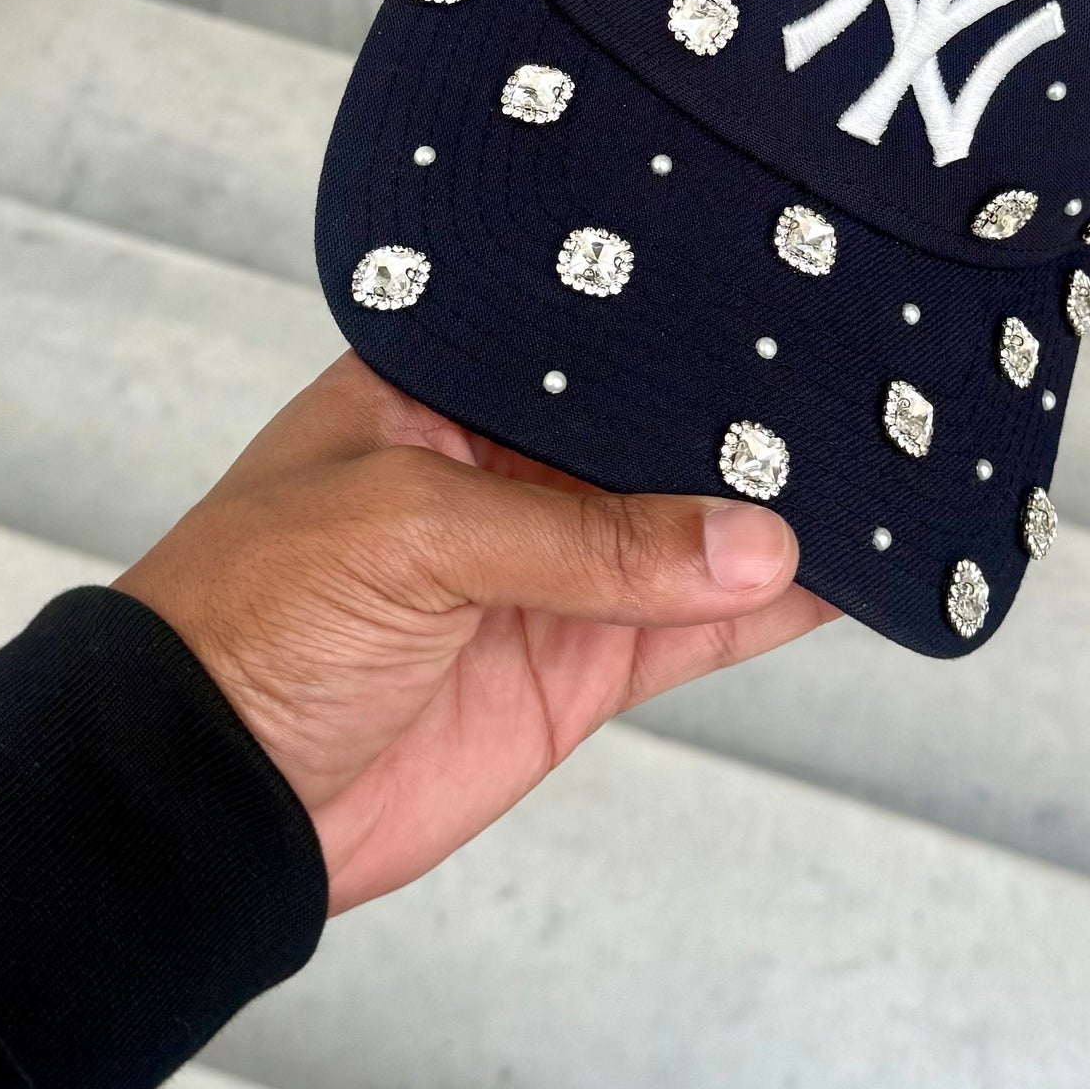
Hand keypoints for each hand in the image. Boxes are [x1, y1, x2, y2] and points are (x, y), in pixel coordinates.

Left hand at [118, 352, 832, 913]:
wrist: (203, 801)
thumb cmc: (250, 618)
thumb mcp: (413, 532)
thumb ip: (590, 539)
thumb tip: (757, 547)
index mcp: (443, 387)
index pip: (586, 333)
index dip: (676, 319)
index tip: (784, 286)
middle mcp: (504, 467)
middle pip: (654, 429)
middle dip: (746, 415)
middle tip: (867, 377)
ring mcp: (546, 572)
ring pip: (693, 531)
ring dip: (779, 514)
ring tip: (886, 470)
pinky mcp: (575, 671)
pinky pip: (696, 630)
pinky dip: (773, 611)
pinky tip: (849, 577)